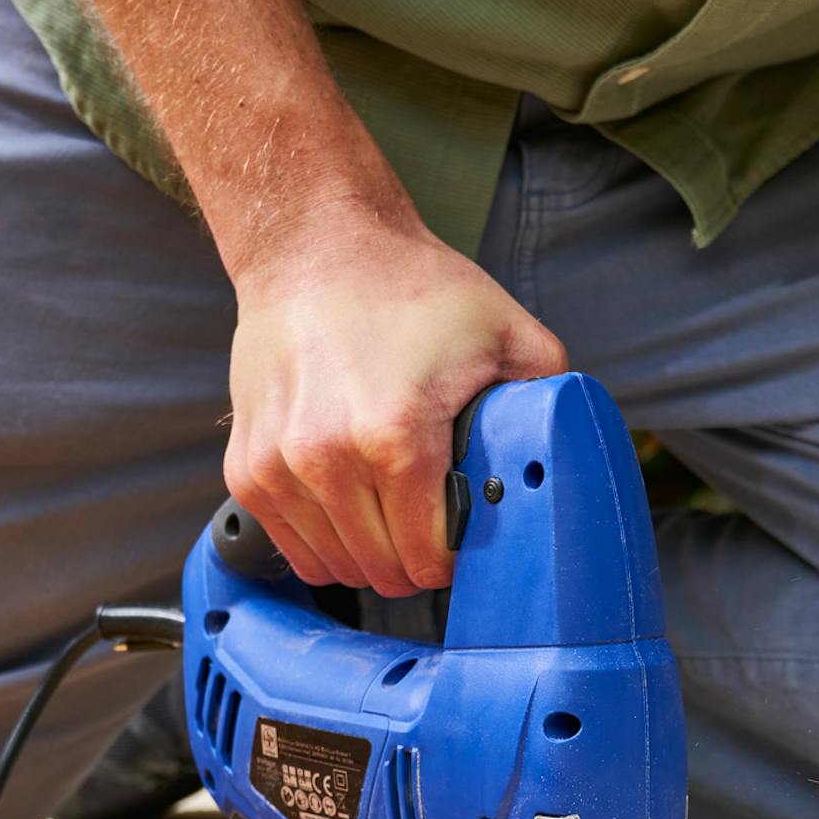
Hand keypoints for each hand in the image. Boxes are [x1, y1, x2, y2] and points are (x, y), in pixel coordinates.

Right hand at [223, 205, 566, 596]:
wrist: (314, 246)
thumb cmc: (409, 288)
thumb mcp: (507, 332)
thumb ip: (550, 398)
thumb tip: (571, 452)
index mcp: (395, 437)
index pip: (430, 559)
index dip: (457, 559)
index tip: (467, 538)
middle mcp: (327, 458)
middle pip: (385, 571)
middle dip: (418, 562)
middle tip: (435, 528)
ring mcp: (277, 467)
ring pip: (338, 567)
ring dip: (372, 555)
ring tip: (394, 515)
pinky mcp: (246, 469)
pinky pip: (295, 548)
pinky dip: (328, 543)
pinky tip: (353, 511)